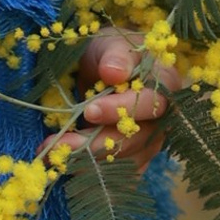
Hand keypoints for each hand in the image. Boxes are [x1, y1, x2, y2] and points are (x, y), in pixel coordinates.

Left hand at [40, 27, 177, 169]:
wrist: (108, 67)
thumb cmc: (112, 52)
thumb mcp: (111, 43)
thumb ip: (115, 55)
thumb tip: (114, 73)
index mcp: (165, 84)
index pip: (150, 103)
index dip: (121, 110)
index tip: (89, 111)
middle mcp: (163, 118)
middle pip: (136, 139)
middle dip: (97, 145)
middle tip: (60, 146)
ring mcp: (151, 141)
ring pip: (126, 160)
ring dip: (90, 163)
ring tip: (55, 157)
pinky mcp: (136, 157)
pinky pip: (121, 174)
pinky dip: (97, 176)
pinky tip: (70, 172)